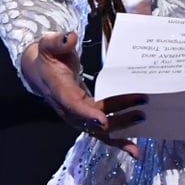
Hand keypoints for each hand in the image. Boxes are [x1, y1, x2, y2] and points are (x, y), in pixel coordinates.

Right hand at [21, 31, 145, 158]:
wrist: (40, 72)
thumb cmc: (49, 57)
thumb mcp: (48, 45)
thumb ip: (58, 41)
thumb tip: (69, 37)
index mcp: (60, 91)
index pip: (73, 105)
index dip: (87, 113)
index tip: (103, 119)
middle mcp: (69, 109)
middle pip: (94, 117)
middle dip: (118, 116)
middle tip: (141, 108)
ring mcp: (78, 116)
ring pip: (100, 129)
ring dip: (122, 127)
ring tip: (143, 119)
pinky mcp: (87, 117)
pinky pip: (102, 132)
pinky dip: (118, 140)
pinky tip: (134, 148)